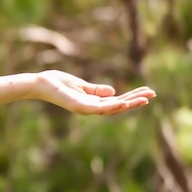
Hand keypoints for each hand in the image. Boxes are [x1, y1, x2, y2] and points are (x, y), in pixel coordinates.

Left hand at [34, 70, 155, 114]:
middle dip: (135, 100)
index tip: (148, 91)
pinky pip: (97, 108)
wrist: (39, 83)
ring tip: (144, 99)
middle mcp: (90, 107)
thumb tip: (113, 91)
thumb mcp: (81, 85)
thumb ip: (96, 89)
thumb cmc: (56, 83)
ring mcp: (84, 108)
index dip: (133, 96)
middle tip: (152, 95)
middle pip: (118, 105)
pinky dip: (110, 106)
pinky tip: (123, 101)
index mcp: (92, 101)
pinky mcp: (78, 106)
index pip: (117, 100)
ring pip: (111, 108)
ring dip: (128, 104)